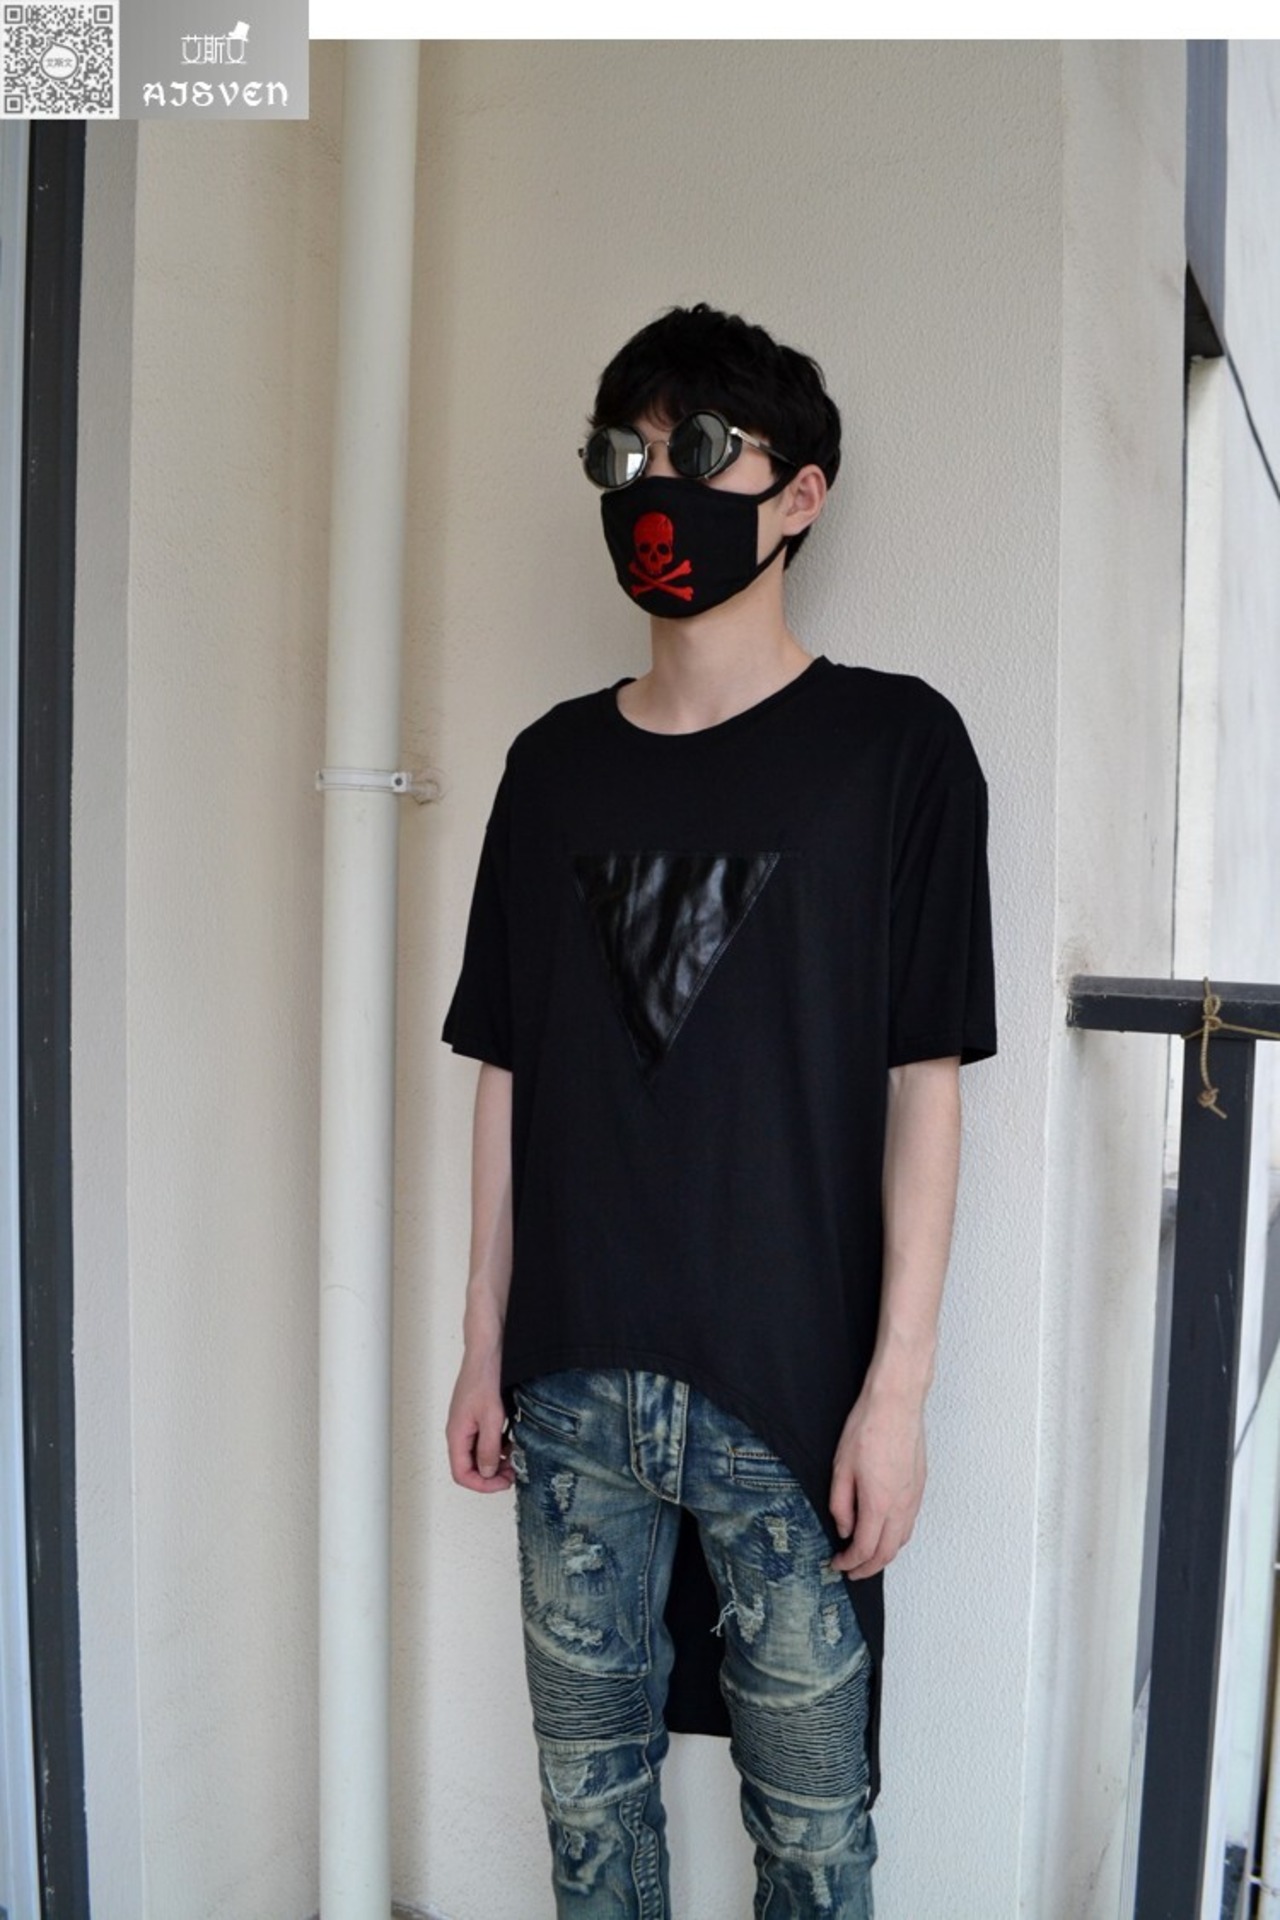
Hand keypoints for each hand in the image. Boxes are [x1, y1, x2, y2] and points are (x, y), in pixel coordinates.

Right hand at [446, 1346, 515, 1493]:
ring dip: (497, 1461)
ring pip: (478, 1454)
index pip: (462, 1474)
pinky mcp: (477, 1416)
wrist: (487, 1350)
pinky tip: (512, 1441)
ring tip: (515, 1458)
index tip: (503, 1483)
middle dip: (491, 1475)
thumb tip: (488, 1473)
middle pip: (470, 1467)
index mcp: (456, 1434)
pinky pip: (484, 1439)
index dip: (483, 1484)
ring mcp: (467, 1423)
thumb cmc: (484, 1377)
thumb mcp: (491, 1417)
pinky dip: (498, 1445)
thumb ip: (489, 1448)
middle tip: (513, 1473)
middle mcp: (459, 1431)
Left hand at [827, 1382, 926, 1577]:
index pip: (865, 1549)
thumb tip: (845, 1529)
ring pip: (902, 1540)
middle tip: (851, 1571)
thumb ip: (841, 1504)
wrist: (896, 1403)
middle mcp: (901, 1505)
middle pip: (888, 1553)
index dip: (849, 1563)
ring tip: (866, 1556)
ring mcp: (914, 1497)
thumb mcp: (840, 1467)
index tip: (837, 1564)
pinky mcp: (920, 1487)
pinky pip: (909, 1523)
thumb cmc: (868, 1428)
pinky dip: (896, 1537)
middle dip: (868, 1568)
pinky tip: (884, 1531)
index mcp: (878, 1503)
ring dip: (884, 1554)